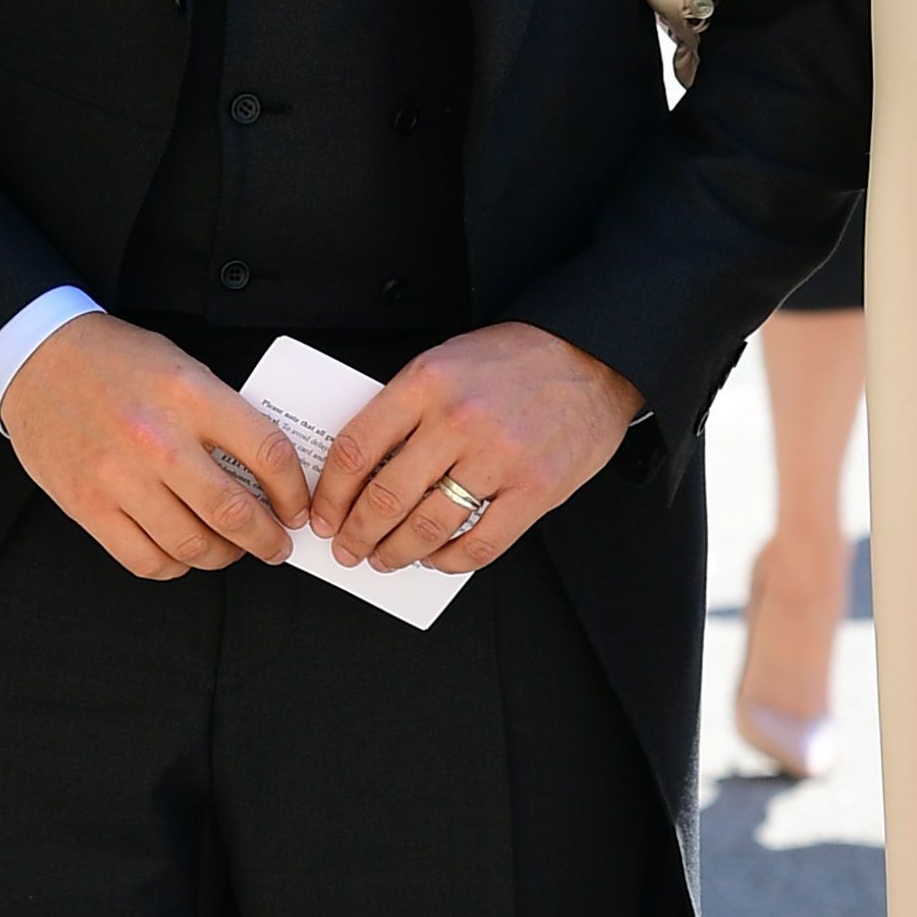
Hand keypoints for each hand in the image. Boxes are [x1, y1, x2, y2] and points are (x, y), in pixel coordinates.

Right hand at [0, 311, 310, 579]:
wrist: (38, 358)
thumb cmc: (114, 360)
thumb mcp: (182, 367)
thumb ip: (221, 414)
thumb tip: (263, 469)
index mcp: (190, 395)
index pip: (267, 453)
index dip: (293, 490)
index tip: (297, 506)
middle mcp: (157, 439)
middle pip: (233, 512)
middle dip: (268, 539)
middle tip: (277, 545)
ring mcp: (119, 477)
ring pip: (191, 545)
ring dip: (223, 556)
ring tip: (231, 549)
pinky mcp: (87, 506)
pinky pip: (145, 559)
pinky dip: (174, 565)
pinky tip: (182, 552)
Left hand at [305, 320, 644, 576]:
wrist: (591, 356)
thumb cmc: (516, 359)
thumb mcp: (447, 361)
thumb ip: (406, 409)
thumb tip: (363, 469)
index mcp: (427, 382)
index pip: (356, 450)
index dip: (331, 495)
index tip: (324, 515)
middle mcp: (458, 421)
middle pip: (385, 497)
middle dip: (358, 534)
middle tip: (350, 547)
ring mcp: (499, 458)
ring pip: (426, 527)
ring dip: (396, 553)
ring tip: (386, 558)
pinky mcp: (536, 489)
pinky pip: (479, 544)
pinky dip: (449, 561)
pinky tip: (436, 558)